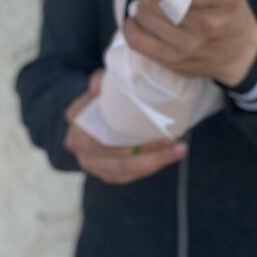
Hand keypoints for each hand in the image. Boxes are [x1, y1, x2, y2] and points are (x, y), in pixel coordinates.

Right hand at [63, 69, 186, 183]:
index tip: (155, 128)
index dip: (126, 140)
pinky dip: (148, 168)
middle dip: (149, 154)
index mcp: (77, 124)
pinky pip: (128, 176)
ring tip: (179, 150)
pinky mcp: (105, 173)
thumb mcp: (101, 81)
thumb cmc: (103, 94)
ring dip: (154, 163)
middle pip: (117, 160)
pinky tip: (168, 157)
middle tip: (176, 142)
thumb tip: (98, 87)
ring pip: (125, 171)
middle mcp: (80, 149)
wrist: (95, 111)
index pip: (100, 140)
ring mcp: (92, 164)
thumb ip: (100, 79)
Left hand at [124, 0, 256, 86]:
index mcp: (224, 0)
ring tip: (147, 0)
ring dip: (141, 4)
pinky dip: (130, 27)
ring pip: (146, 17)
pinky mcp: (175, 61)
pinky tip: (134, 20)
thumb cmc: (231, 14)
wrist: (242, 54)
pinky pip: (138, 41)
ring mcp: (190, 45)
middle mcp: (208, 24)